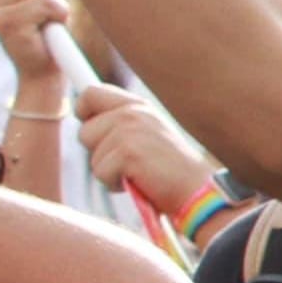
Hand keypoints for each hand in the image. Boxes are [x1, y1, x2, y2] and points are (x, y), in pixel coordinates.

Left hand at [74, 82, 218, 211]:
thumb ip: (120, 125)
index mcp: (138, 105)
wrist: (198, 189)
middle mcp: (132, 112)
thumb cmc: (170, 169)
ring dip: (110, 171)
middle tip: (128, 162)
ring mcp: (129, 130)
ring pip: (92, 156)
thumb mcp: (146, 136)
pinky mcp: (128, 152)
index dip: (84, 112)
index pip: (91, 94)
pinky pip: (101, 173)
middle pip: (85, 131)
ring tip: (137, 173)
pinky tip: (140, 181)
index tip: (93, 129)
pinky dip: (115, 184)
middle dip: (99, 152)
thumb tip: (84, 121)